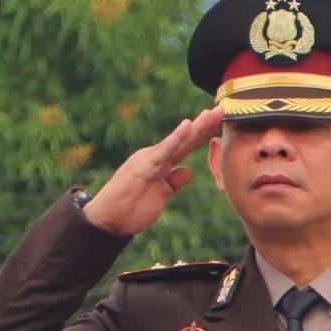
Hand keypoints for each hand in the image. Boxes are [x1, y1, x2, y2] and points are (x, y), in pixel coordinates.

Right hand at [79, 107, 226, 236]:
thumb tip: (187, 170)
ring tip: (210, 113)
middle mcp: (154, 157)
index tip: (219, 122)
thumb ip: (173, 181)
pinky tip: (188, 125)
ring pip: (177, 142)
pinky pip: (164, 151)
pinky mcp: (143, 167)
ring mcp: (148, 160)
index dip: (202, 135)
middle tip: (222, 109)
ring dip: (195, 127)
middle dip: (204, 125)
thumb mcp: (160, 194)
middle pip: (184, 140)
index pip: (185, 146)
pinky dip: (176, 138)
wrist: (108, 221)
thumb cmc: (131, 208)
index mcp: (159, 163)